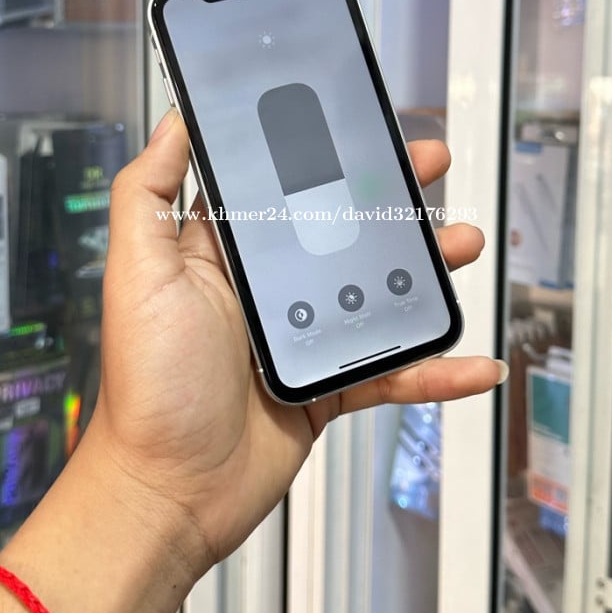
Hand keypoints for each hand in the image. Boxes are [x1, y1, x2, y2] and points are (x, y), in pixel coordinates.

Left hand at [90, 110, 505, 578]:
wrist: (169, 491)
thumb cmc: (146, 385)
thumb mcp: (137, 272)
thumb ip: (148, 192)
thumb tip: (174, 121)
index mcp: (221, 254)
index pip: (280, 185)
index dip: (323, 150)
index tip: (361, 122)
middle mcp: (264, 290)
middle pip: (342, 228)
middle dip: (391, 195)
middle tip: (431, 164)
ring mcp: (300, 339)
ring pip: (378, 292)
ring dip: (427, 271)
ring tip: (464, 246)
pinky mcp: (325, 389)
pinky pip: (392, 372)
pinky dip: (435, 370)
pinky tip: (474, 363)